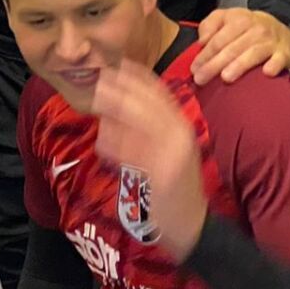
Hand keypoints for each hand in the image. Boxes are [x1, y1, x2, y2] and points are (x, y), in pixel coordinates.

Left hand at [92, 66, 209, 260]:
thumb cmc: (177, 185)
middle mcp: (180, 136)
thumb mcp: (171, 149)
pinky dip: (117, 145)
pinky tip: (103, 141)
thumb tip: (120, 105)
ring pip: (140, 124)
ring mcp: (172, 154)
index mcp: (182, 127)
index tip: (119, 64)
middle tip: (99, 77)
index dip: (139, 76)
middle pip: (148, 103)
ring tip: (96, 103)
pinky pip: (134, 153)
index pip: (161, 93)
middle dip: (122, 88)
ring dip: (115, 112)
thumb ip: (152, 127)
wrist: (193, 225)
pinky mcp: (162, 174)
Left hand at [191, 8, 289, 84]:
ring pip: (252, 54)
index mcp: (239, 20)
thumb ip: (210, 25)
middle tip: (202, 79)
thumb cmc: (248, 27)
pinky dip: (274, 65)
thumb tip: (202, 40)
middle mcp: (255, 30)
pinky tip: (267, 73)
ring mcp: (270, 42)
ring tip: (226, 77)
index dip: (204, 55)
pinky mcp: (284, 53)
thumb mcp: (227, 17)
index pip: (218, 40)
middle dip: (214, 64)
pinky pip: (279, 59)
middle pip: (231, 49)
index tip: (194, 68)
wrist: (281, 25)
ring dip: (239, 65)